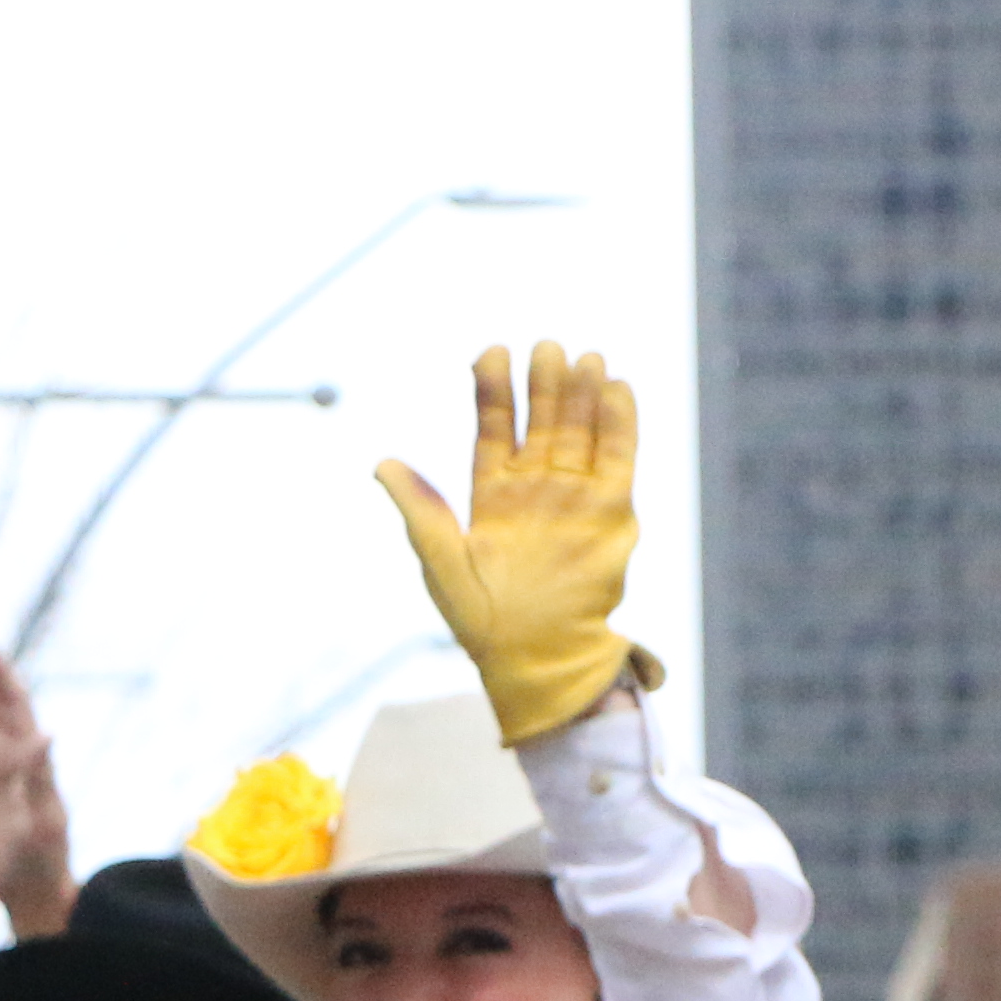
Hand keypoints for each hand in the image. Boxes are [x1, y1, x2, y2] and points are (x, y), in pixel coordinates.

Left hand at [377, 343, 657, 746]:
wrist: (534, 655)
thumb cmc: (482, 619)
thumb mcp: (438, 559)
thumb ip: (419, 508)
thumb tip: (380, 463)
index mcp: (493, 495)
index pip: (493, 427)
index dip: (493, 390)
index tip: (492, 352)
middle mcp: (537, 489)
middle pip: (542, 421)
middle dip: (545, 383)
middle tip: (547, 345)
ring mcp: (575, 498)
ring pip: (581, 432)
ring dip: (582, 393)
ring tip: (583, 355)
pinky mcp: (611, 513)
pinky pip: (619, 458)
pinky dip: (620, 422)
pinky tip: (616, 387)